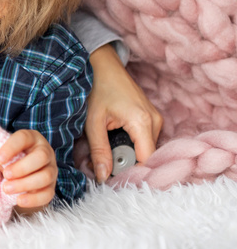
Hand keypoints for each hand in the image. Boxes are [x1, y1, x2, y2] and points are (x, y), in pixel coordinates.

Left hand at [0, 129, 56, 211]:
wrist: (21, 172)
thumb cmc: (10, 158)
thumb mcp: (0, 153)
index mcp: (31, 138)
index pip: (24, 138)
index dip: (11, 148)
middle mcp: (45, 152)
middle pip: (41, 157)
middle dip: (22, 167)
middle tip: (5, 175)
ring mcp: (51, 170)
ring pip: (45, 177)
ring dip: (25, 184)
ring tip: (6, 189)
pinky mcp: (51, 187)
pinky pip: (48, 194)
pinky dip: (33, 199)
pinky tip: (19, 200)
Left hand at [85, 44, 162, 182]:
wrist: (103, 65)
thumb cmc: (96, 89)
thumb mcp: (93, 121)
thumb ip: (99, 150)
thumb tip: (104, 177)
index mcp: (142, 122)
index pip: (147, 161)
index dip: (133, 174)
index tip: (115, 183)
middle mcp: (155, 122)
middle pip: (147, 157)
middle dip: (127, 166)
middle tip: (105, 168)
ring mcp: (156, 119)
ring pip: (147, 150)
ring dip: (129, 156)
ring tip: (107, 154)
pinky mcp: (151, 118)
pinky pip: (145, 141)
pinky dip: (132, 146)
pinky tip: (115, 143)